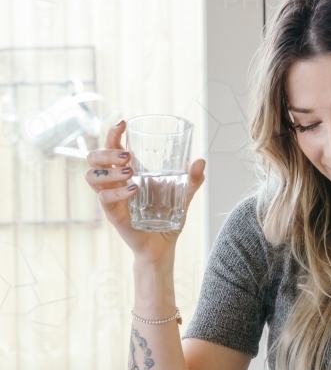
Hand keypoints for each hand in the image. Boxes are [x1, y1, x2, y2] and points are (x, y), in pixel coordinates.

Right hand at [86, 120, 204, 264]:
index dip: (112, 133)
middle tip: (128, 156)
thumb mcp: (183, 196)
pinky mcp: (112, 214)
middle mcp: (114, 183)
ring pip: (92, 176)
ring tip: (131, 171)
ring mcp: (111, 198)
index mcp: (127, 172)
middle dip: (106, 151)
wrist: (163, 246)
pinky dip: (118, 191)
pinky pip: (104, 198)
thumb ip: (192, 180)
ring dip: (109, 170)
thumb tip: (201, 161)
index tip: (123, 123)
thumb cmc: (168, 218)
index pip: (110, 146)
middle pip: (93, 158)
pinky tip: (134, 189)